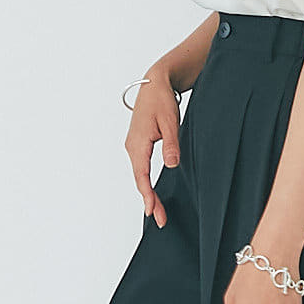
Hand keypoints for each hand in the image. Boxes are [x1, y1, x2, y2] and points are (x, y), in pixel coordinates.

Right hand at [125, 70, 180, 227]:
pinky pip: (140, 167)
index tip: (152, 211)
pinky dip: (145, 181)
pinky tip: (152, 191)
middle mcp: (132, 146)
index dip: (148, 195)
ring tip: (157, 210)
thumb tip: (171, 165)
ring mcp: (133, 146)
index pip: (142, 175)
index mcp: (138, 143)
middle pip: (140, 179)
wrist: (154, 83)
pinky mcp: (138, 144)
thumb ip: (172, 144)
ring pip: (140, 174)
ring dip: (147, 192)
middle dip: (149, 200)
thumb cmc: (161, 100)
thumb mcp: (171, 121)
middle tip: (160, 219)